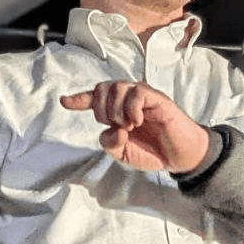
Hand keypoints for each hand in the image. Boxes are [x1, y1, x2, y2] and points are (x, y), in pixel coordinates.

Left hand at [59, 81, 220, 172]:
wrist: (179, 156)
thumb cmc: (153, 151)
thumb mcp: (123, 153)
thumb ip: (110, 142)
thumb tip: (111, 129)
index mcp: (118, 110)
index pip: (95, 99)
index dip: (79, 100)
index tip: (64, 101)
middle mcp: (128, 99)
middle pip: (102, 88)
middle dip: (101, 109)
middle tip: (117, 126)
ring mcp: (142, 97)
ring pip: (117, 87)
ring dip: (117, 110)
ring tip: (130, 125)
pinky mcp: (156, 98)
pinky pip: (136, 92)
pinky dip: (131, 109)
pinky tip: (138, 121)